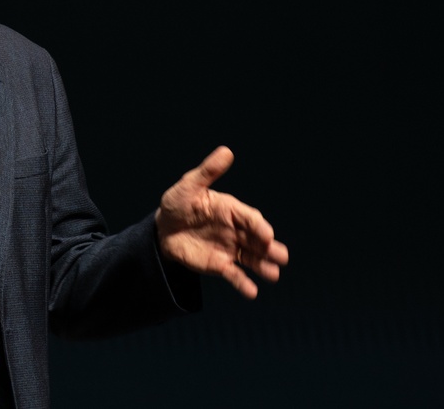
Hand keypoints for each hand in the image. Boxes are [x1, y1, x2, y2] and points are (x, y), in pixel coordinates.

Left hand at [155, 146, 288, 298]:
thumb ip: (208, 172)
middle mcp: (236, 230)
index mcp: (232, 210)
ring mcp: (230, 248)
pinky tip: (251, 292)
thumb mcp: (189, 186)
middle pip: (257, 240)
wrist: (163, 229)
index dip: (259, 227)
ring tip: (273, 274)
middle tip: (281, 257)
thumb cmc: (178, 203)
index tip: (266, 235)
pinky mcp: (220, 264)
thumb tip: (227, 151)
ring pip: (252, 259)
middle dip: (270, 248)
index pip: (250, 219)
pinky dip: (243, 284)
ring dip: (263, 266)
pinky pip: (234, 275)